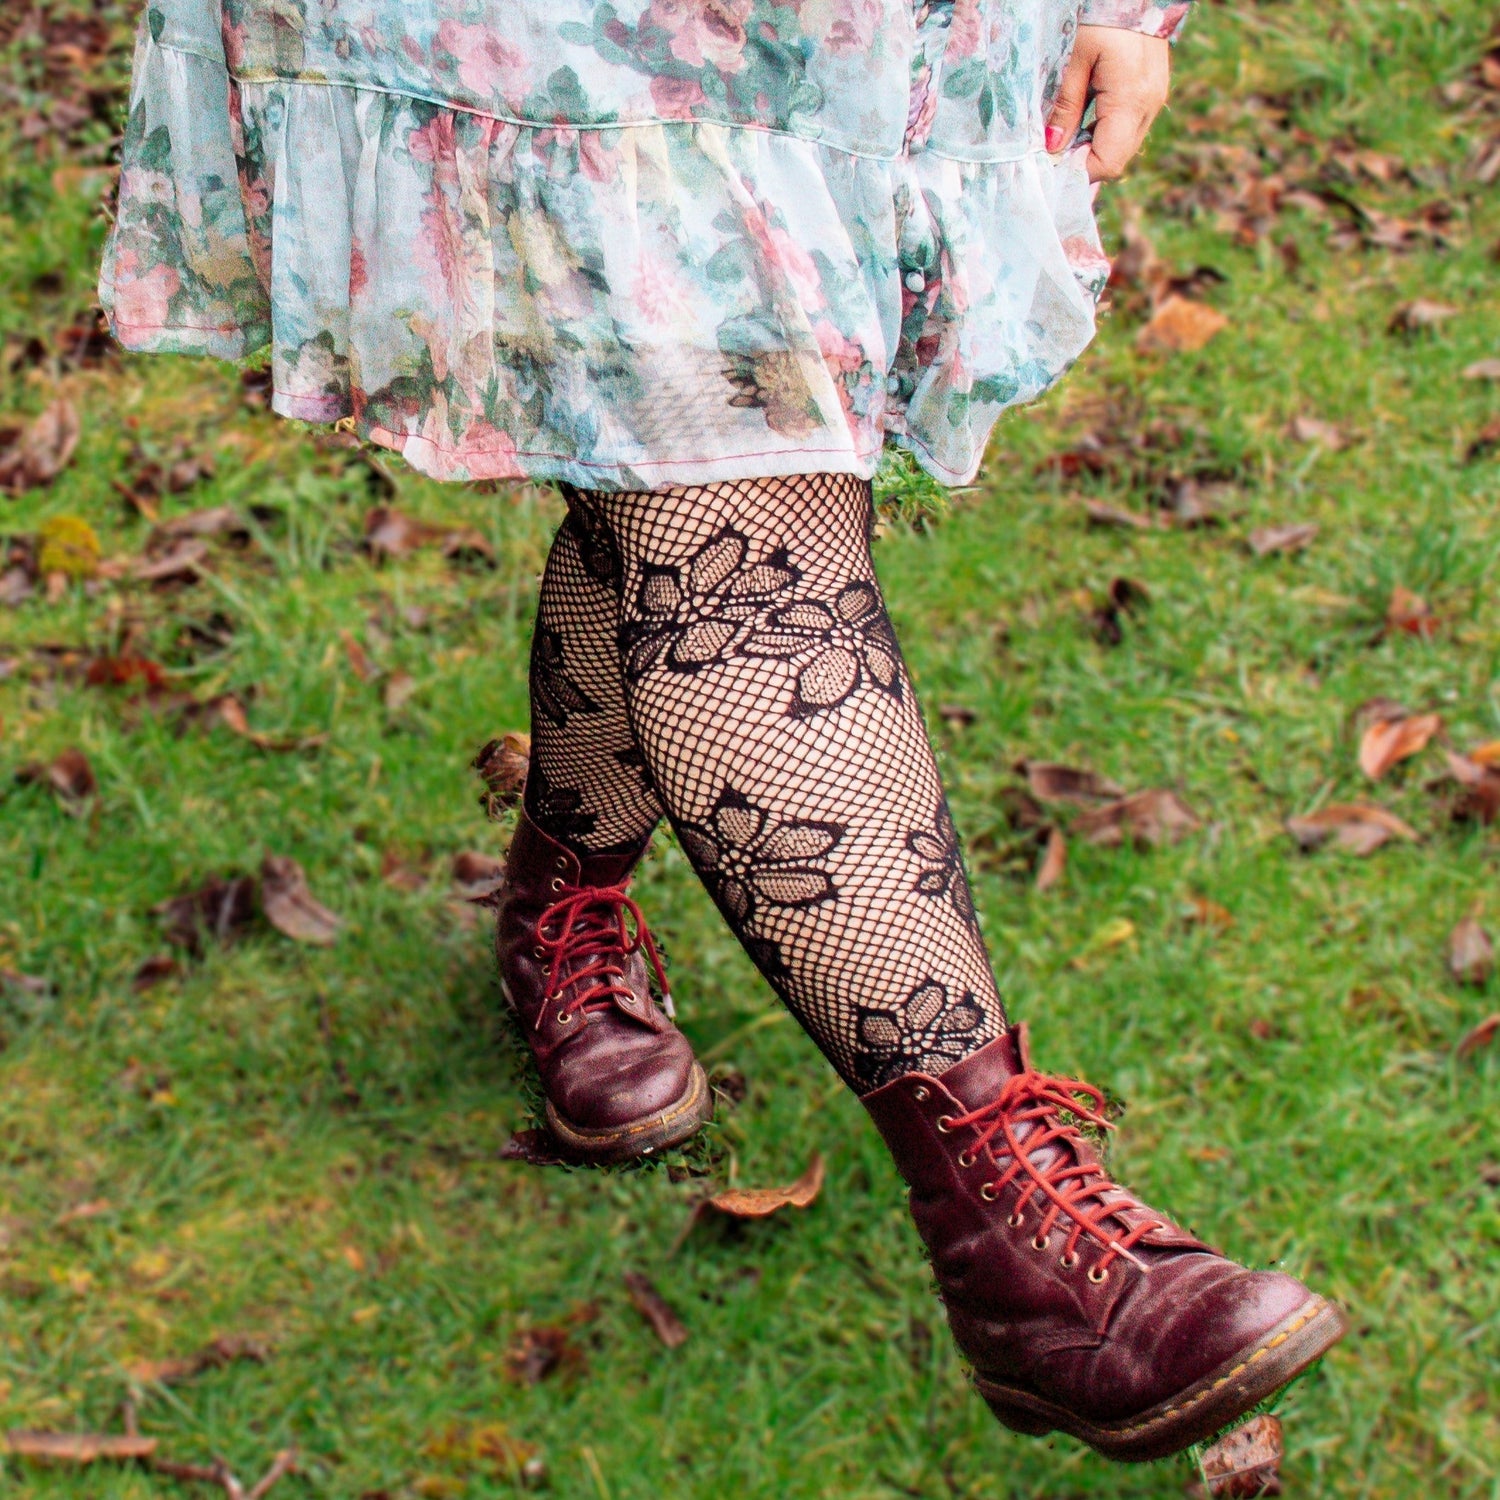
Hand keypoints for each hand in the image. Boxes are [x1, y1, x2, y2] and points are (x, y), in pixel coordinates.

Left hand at [1046, 26, 1171, 182]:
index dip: (1078, 172)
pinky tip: (1082, 120)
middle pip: (1116, 158)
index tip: (1051, 167)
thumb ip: (1065, 105)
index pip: (1108, 162)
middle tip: (1052, 153)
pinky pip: (1127, 124)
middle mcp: (1149, 105)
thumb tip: (1053, 147)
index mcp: (1131, 100)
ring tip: (1064, 135)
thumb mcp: (1074, 57)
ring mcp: (1154, 97)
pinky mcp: (1152, 88)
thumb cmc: (1100, 12)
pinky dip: (1103, 130)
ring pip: (1122, 144)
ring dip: (1092, 146)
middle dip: (1083, 162)